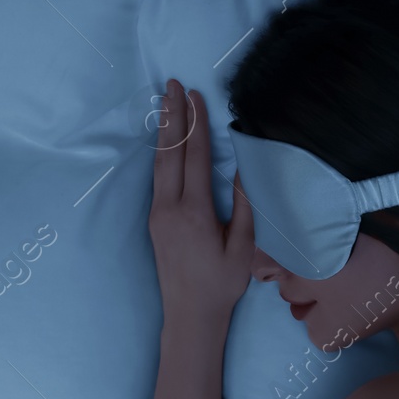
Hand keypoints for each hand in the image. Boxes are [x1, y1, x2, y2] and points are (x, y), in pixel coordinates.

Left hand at [149, 78, 253, 326]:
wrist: (190, 314)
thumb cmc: (222, 283)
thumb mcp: (243, 247)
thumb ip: (244, 206)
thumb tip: (242, 170)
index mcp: (195, 213)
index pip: (195, 158)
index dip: (196, 125)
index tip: (197, 97)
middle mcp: (170, 209)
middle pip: (170, 153)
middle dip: (172, 116)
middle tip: (172, 84)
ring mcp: (158, 214)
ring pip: (159, 163)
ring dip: (164, 130)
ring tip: (165, 101)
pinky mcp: (155, 220)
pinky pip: (158, 178)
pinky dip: (162, 152)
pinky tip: (164, 140)